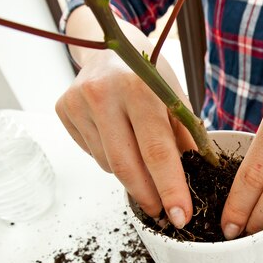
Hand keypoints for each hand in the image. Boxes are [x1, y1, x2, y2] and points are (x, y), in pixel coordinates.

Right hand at [55, 49, 195, 227]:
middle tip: (163, 213)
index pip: (157, 150)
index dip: (170, 188)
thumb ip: (187, 137)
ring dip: (131, 174)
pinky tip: (119, 139)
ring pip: (108, 164)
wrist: (112, 46)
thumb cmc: (151, 75)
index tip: (181, 216)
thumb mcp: (176, 99)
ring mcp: (78, 102)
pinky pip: (92, 154)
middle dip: (148, 196)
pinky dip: (111, 158)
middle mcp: (104, 94)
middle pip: (127, 165)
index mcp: (140, 88)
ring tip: (142, 159)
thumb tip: (199, 178)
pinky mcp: (63, 109)